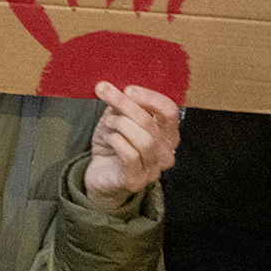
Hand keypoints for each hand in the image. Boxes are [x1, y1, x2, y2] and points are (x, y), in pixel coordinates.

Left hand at [84, 81, 179, 212]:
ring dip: (121, 124)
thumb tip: (121, 91)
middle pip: (151, 123)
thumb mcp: (118, 118)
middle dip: (126, 104)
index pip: (169, 111)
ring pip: (144, 140)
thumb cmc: (114, 144)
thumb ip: (124, 106)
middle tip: (104, 90)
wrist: (100, 175)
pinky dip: (117, 141)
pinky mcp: (136, 181)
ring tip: (107, 122)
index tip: (128, 89)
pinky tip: (109, 138)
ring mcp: (152, 169)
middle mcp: (165, 153)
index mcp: (166, 134)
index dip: (150, 98)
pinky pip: (131, 156)